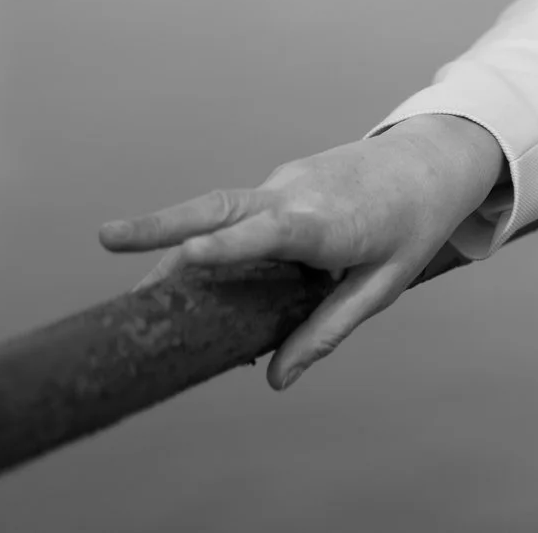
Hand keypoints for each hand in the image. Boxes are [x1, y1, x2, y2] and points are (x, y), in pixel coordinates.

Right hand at [98, 114, 507, 390]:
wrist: (432, 158)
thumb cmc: (413, 225)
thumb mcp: (384, 284)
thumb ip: (329, 328)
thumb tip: (277, 379)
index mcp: (330, 223)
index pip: (273, 231)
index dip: (230, 245)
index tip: (187, 255)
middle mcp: (298, 195)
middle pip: (222, 207)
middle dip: (162, 224)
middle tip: (105, 239)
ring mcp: (284, 183)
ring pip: (219, 213)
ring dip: (173, 243)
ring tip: (133, 296)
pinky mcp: (278, 183)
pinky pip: (238, 216)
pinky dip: (211, 243)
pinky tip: (189, 282)